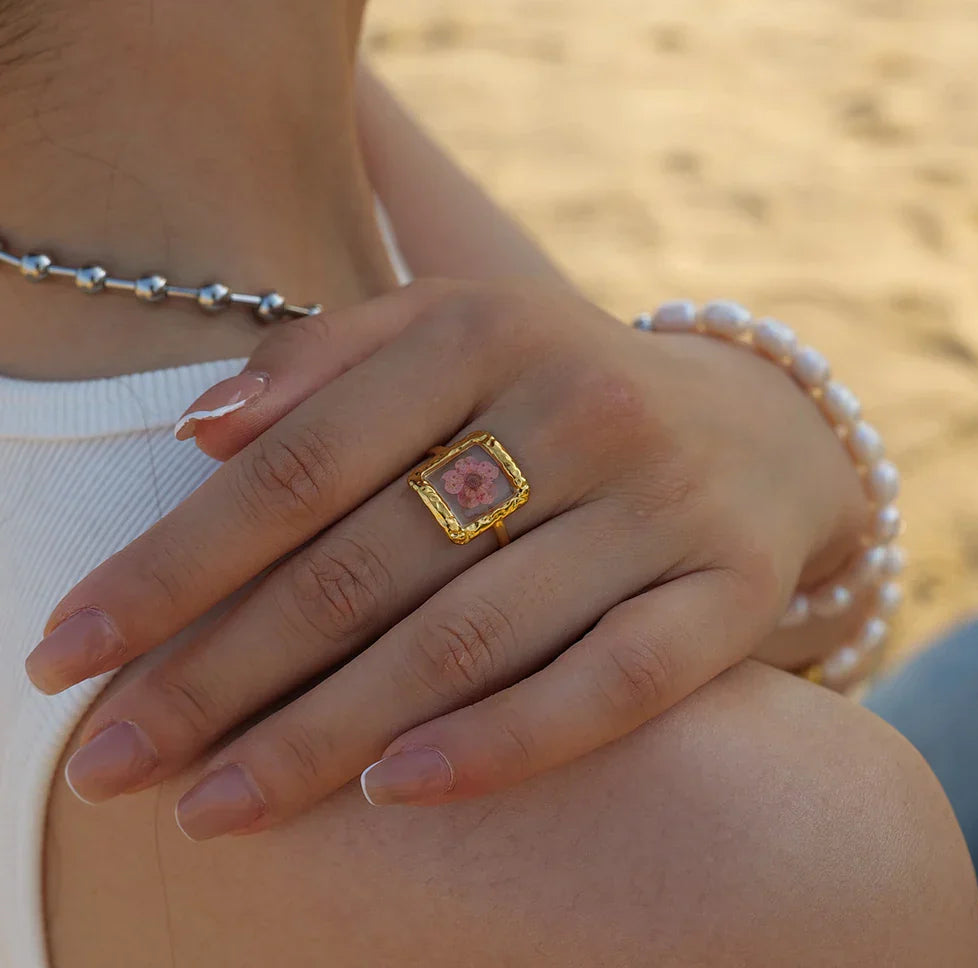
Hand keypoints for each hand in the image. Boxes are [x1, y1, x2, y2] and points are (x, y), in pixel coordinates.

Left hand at [26, 279, 866, 838]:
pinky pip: (610, 684)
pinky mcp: (730, 592)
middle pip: (366, 564)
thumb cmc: (558, 384)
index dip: (172, 566)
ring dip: (327, 734)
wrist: (749, 426)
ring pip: (469, 637)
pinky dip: (501, 744)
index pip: (298, 465)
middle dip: (221, 674)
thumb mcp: (448, 333)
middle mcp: (577, 407)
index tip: (69, 648)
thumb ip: (322, 361)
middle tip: (110, 764)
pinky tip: (393, 792)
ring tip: (214, 806)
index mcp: (484, 331)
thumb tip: (197, 435)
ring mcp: (660, 504)